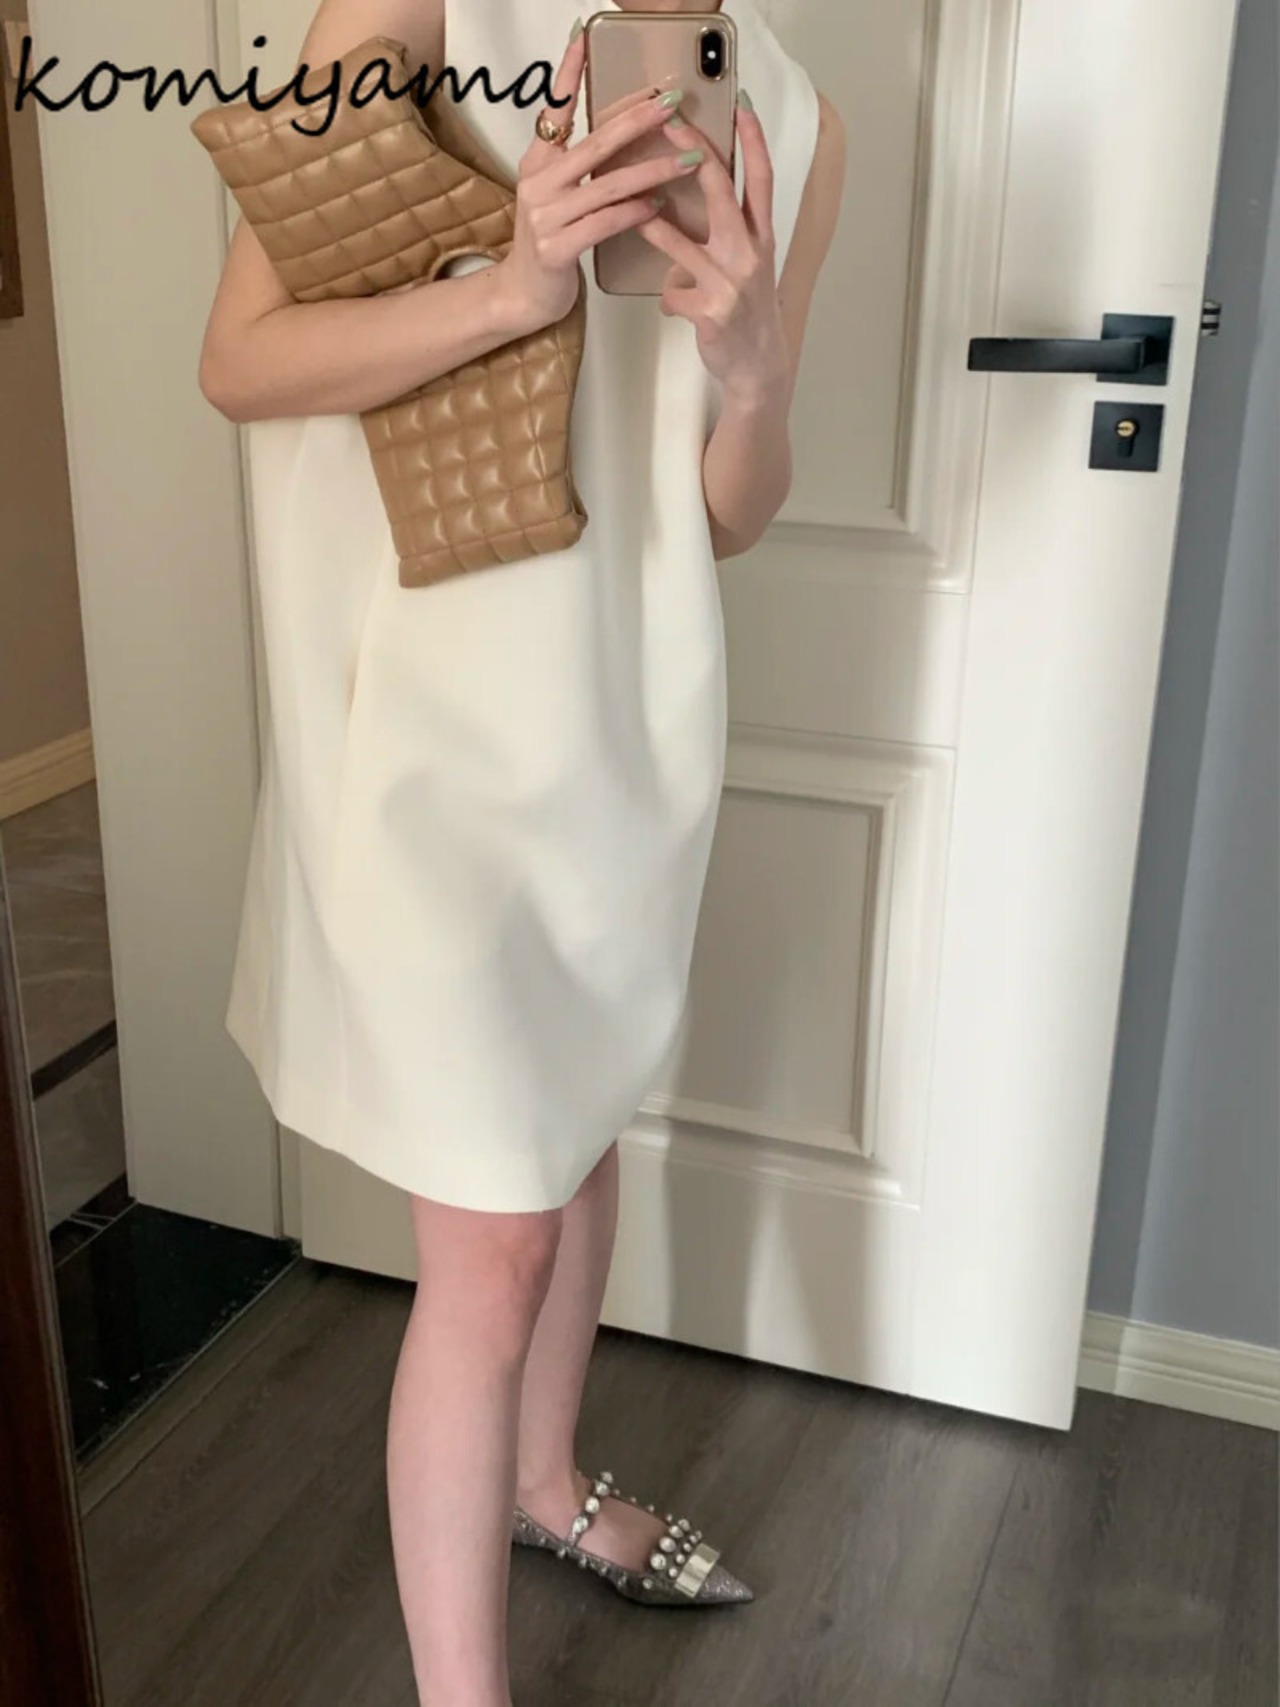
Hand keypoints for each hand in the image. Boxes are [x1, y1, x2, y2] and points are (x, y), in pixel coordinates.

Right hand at [495, 33, 710, 331]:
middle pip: (595, 142)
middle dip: (638, 120)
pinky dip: (635, 212)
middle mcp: (538, 182)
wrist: (523, 294)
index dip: (570, 73)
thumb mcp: (557, 195)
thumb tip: (621, 132)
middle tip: (672, 103)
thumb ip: (579, 166)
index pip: (555, 108)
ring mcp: (545, 216)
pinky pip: (605, 223)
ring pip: (608, 185)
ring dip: (653, 171)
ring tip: (689, 160)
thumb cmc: (551, 242)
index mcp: (538, 162)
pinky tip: (659, 206)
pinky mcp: (557, 248)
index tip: (586, 37)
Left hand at [635, 99, 791, 404]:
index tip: (740, 103)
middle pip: (721, 192)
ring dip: (654, 226)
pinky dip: (669, 298)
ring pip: (682, 244)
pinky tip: (673, 308)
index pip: (760, 178)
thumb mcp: (748, 267)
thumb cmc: (747, 312)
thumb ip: (728, 235)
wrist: (759, 367)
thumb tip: (691, 207)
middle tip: (668, 120)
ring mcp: (731, 283)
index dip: (753, 140)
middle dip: (694, 151)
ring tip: (634, 211)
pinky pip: (673, 294)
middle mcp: (751, 254)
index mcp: (762, 238)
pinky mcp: (711, 312)